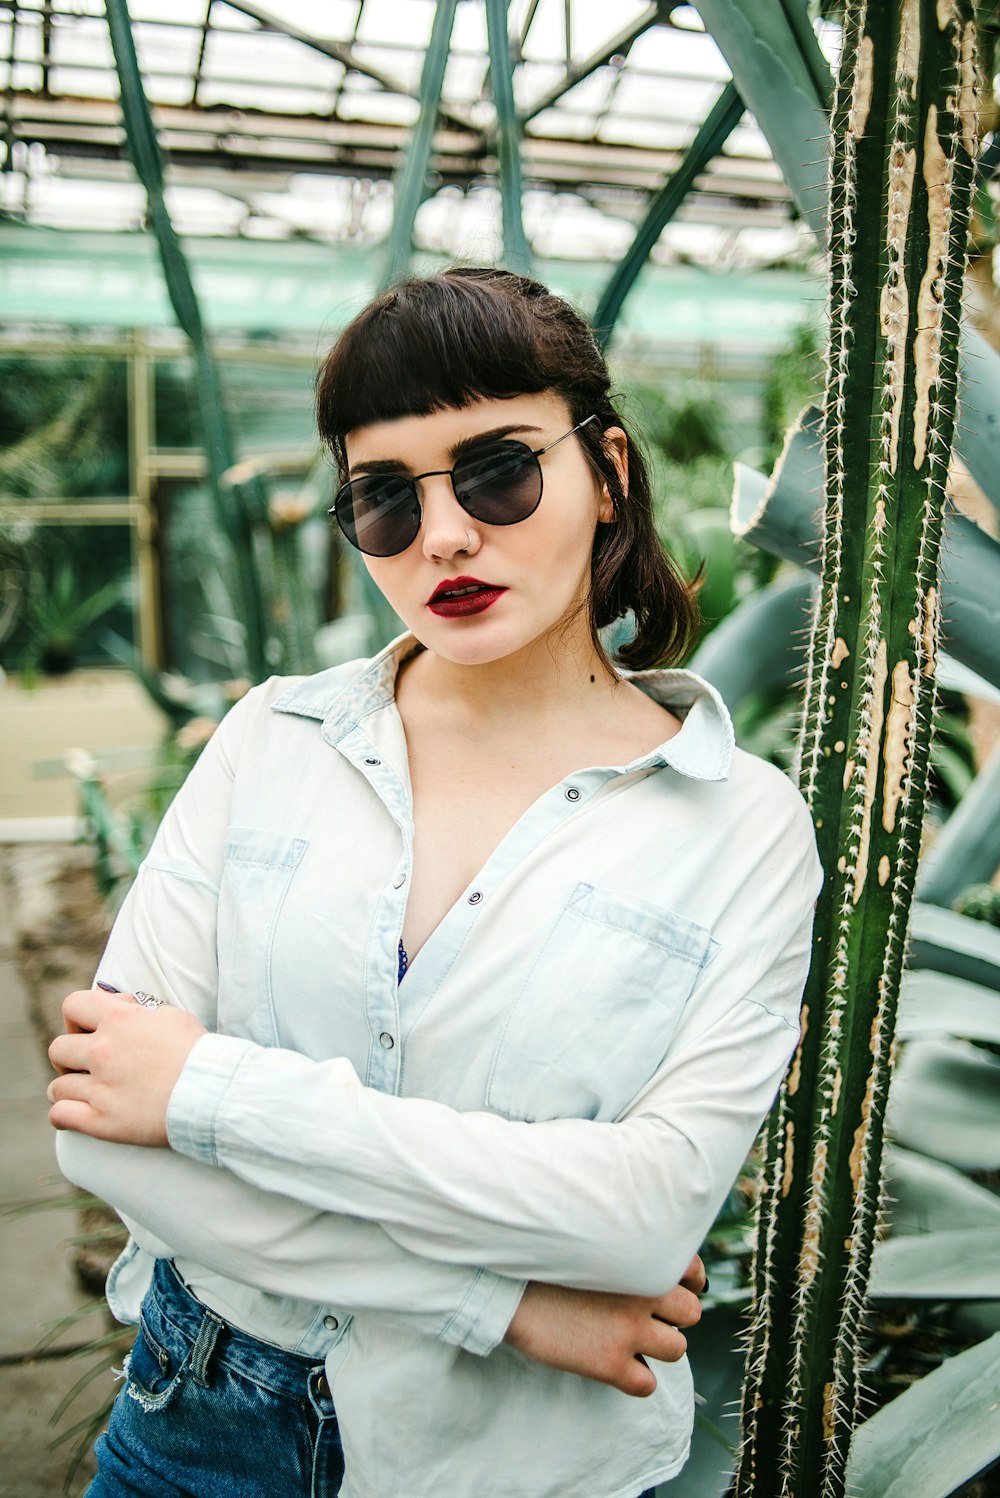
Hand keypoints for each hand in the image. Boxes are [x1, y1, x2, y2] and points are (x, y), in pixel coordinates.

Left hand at [47, 989, 206, 1146]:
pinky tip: (74, 1115)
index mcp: (119, 1020)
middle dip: (69, 1057)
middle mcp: (103, 1051)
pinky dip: (63, 1115)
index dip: (77, 1018)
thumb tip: (118, 1007)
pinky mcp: (102, 1122)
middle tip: (86, 1067)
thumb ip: (137, 1011)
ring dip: (67, 1088)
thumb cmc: (199, 1054)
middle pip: (58, 1049)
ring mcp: (100, 1089)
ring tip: (84, 1093)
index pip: (73, 1005)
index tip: (88, 1030)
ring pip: (56, 1086)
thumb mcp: (172, 1016)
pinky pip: (60, 1115)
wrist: (215, 1094)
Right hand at [503, 1254, 705, 1397]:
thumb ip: (626, 1248)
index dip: (682, 1281)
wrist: (506, 1286)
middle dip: (671, 1315)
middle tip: (642, 1314)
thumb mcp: (593, 1239)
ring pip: (678, 1349)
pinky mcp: (611, 1365)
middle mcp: (645, 1292)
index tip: (665, 1285)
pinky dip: (635, 1378)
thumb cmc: (545, 1257)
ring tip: (627, 1338)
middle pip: (691, 1313)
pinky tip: (613, 1363)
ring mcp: (630, 1331)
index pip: (692, 1271)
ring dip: (657, 1345)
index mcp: (642, 1256)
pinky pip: (648, 1384)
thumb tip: (654, 1262)